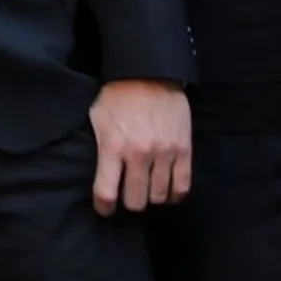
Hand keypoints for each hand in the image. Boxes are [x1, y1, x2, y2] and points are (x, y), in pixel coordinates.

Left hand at [89, 79, 189, 215]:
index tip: (105, 209)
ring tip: (146, 189)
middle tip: (128, 195)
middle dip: (129, 202)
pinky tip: (166, 190)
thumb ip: (99, 147)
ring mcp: (164, 153)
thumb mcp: (97, 117)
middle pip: (135, 201)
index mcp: (113, 145)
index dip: (104, 207)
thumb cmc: (117, 94)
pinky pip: (182, 187)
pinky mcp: (183, 150)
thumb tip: (98, 174)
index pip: (107, 193)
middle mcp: (139, 153)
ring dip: (151, 197)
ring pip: (158, 197)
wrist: (148, 72)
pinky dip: (173, 194)